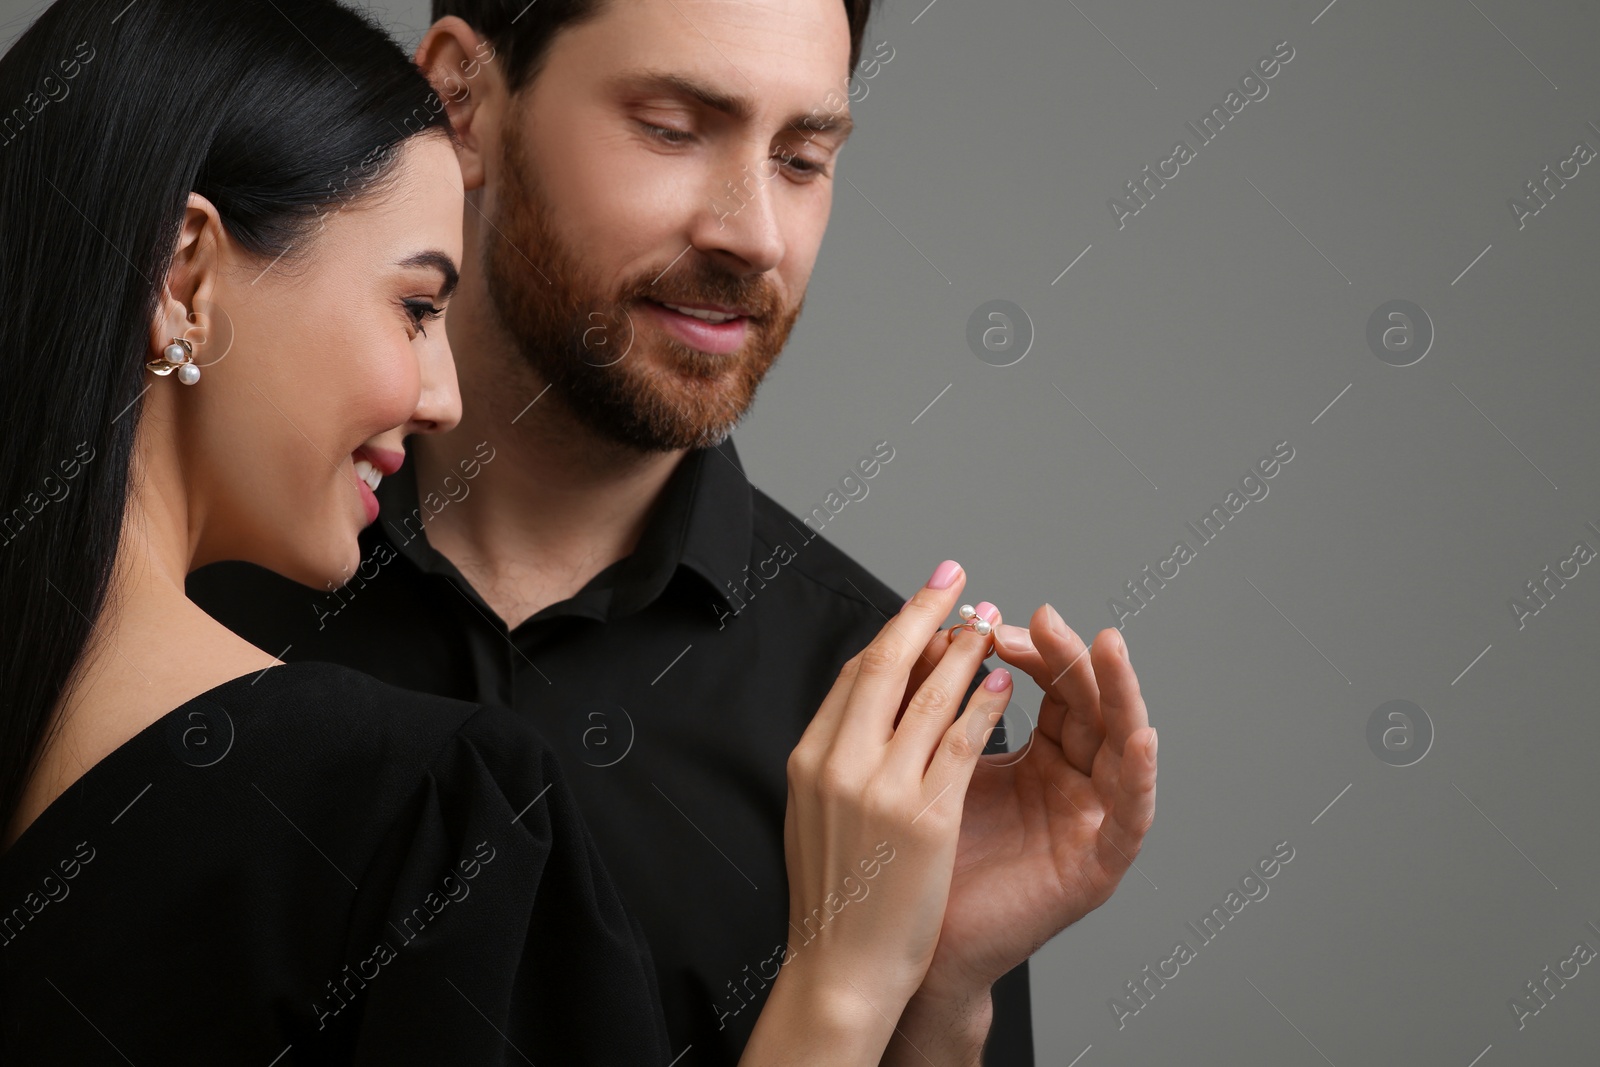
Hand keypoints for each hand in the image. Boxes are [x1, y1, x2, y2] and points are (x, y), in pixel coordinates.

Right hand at [740, 561, 1011, 1065]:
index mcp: (810, 758)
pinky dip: (982, 705)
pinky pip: (960, 743)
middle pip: (887, 667)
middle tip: (954, 579)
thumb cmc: (835, 891)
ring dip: (964, 651)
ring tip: (989, 623)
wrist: (841, 964)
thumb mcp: (816, 809)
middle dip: (925, 615)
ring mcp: (881, 789)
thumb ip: (841, 754)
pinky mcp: (924, 817)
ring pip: (929, 697)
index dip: (894, 631)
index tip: (922, 603)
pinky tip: (1000, 683)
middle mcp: (839, 763)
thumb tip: (872, 698)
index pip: (855, 675)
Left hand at [887, 605, 1156, 1061]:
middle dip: (1071, 657)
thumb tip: (938, 633)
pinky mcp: (1097, 867)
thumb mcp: (936, 768)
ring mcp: (1089, 824)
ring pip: (1121, 746)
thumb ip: (947, 711)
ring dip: (1120, 693)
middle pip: (1090, 706)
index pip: (1050, 687)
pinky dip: (1140, 776)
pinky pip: (1131, 817)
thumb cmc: (920, 861)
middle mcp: (1073, 784)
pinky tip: (1139, 739)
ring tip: (1109, 648)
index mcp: (1040, 758)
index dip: (1033, 649)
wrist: (906, 946)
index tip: (996, 618)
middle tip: (1046, 618)